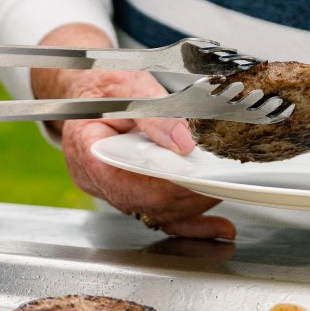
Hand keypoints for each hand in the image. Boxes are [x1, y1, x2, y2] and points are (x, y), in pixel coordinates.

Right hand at [31, 23, 235, 239]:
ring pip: (156, 212)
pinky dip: (191, 222)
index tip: (199, 180)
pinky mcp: (131, 192)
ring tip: (222, 191)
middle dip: (187, 197)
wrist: (91, 85)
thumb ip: (154, 113)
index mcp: (87, 150)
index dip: (165, 187)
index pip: (126, 184)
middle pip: (145, 204)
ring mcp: (113, 189)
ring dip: (192, 206)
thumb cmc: (105, 83)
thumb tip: (182, 140)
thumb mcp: (130, 85)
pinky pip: (160, 216)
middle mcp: (96, 178)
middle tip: (221, 184)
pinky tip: (216, 227)